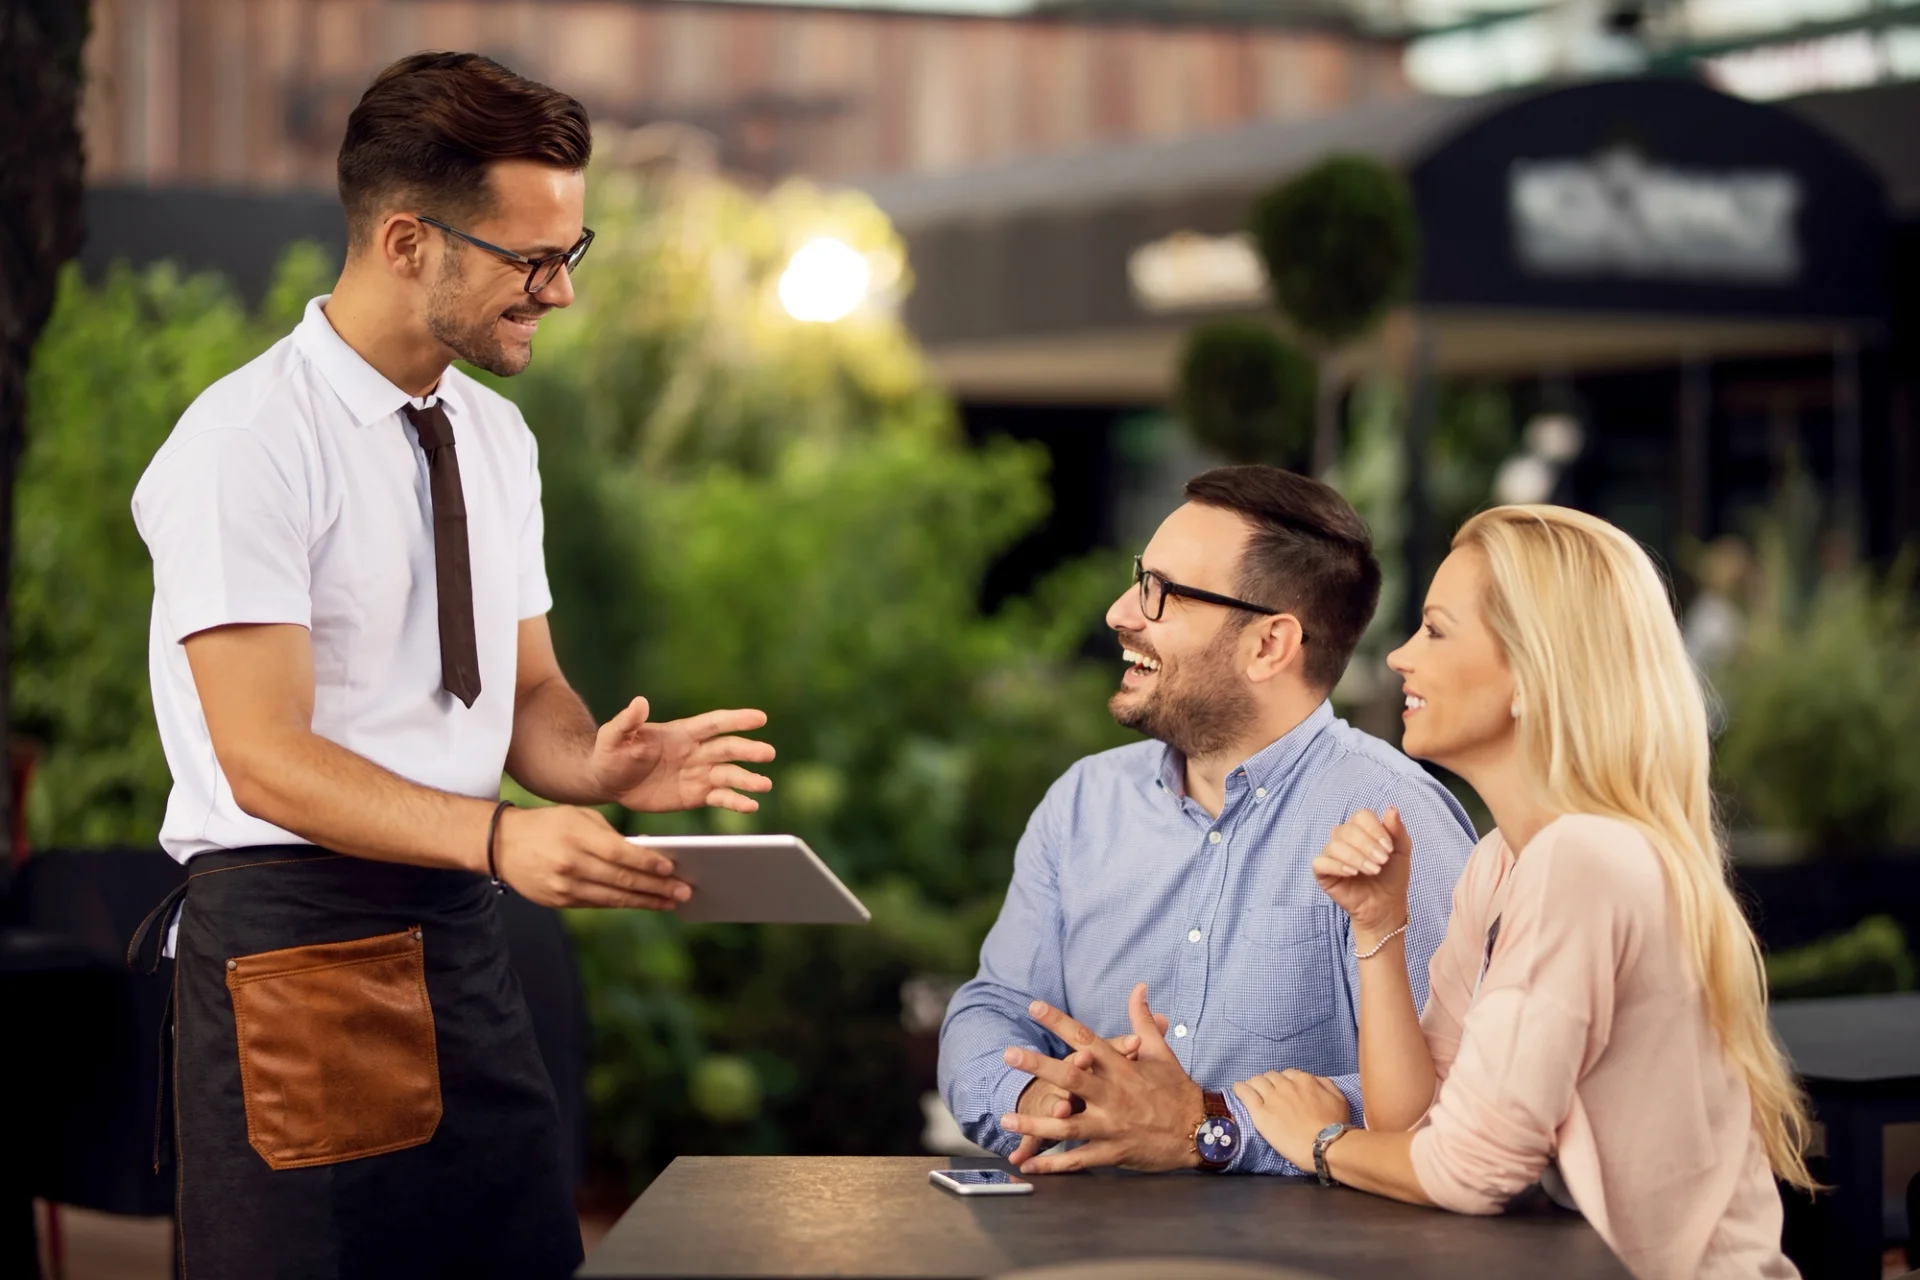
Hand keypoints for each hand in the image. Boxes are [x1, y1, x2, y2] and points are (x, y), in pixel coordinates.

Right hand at [493, 804, 692, 909]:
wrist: (503, 844)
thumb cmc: (550, 824)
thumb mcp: (579, 817)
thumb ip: (611, 835)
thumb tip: (648, 855)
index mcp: (576, 836)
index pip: (620, 853)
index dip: (648, 863)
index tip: (672, 869)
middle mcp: (570, 864)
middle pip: (621, 879)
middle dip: (656, 888)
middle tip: (684, 891)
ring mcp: (563, 887)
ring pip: (613, 898)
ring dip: (646, 901)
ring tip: (671, 901)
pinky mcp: (558, 902)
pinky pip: (598, 904)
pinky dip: (623, 903)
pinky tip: (643, 902)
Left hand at [588, 698, 775, 812]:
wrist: (606, 781)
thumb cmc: (609, 753)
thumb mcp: (613, 736)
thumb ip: (628, 721)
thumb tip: (639, 702)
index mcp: (681, 733)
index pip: (714, 724)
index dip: (737, 720)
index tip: (760, 718)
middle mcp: (695, 752)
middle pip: (727, 749)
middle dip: (748, 751)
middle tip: (768, 753)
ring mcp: (698, 774)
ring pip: (729, 775)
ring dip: (748, 779)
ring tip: (764, 786)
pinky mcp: (696, 796)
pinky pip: (720, 798)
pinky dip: (736, 801)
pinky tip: (750, 806)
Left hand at [998, 984, 1202, 1174]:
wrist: (1201, 1131)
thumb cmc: (1176, 1089)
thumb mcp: (1160, 1051)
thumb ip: (1142, 1019)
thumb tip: (1139, 987)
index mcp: (1122, 1067)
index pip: (1086, 1038)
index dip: (1059, 1022)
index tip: (1034, 1006)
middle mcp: (1114, 1095)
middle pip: (1072, 1077)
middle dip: (1039, 1066)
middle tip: (1009, 1054)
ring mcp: (1112, 1126)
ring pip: (1068, 1125)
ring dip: (1036, 1122)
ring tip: (1007, 1118)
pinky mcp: (1114, 1152)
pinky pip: (1079, 1159)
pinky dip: (1053, 1164)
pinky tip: (1030, 1164)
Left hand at [1231, 1069, 1351, 1170]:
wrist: (1325, 1145)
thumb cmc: (1336, 1126)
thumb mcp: (1338, 1098)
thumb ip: (1325, 1084)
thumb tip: (1314, 1080)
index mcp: (1304, 1080)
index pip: (1288, 1074)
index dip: (1284, 1082)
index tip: (1283, 1091)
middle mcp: (1286, 1085)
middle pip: (1270, 1076)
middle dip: (1269, 1083)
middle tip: (1268, 1094)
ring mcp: (1271, 1098)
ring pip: (1256, 1081)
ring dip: (1254, 1084)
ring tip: (1251, 1090)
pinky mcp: (1260, 1112)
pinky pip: (1245, 1093)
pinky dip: (1240, 1089)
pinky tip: (1238, 1089)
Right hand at [1313, 806, 1412, 944]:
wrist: (1386, 905)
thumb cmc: (1392, 876)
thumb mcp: (1401, 852)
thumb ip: (1397, 830)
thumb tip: (1391, 809)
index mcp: (1361, 828)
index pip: (1361, 816)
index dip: (1375, 830)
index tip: (1389, 849)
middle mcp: (1343, 837)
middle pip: (1348, 830)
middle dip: (1367, 846)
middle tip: (1382, 862)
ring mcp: (1331, 853)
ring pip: (1335, 845)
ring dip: (1356, 857)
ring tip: (1373, 870)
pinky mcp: (1322, 871)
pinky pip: (1321, 862)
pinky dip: (1337, 866)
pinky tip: (1352, 874)